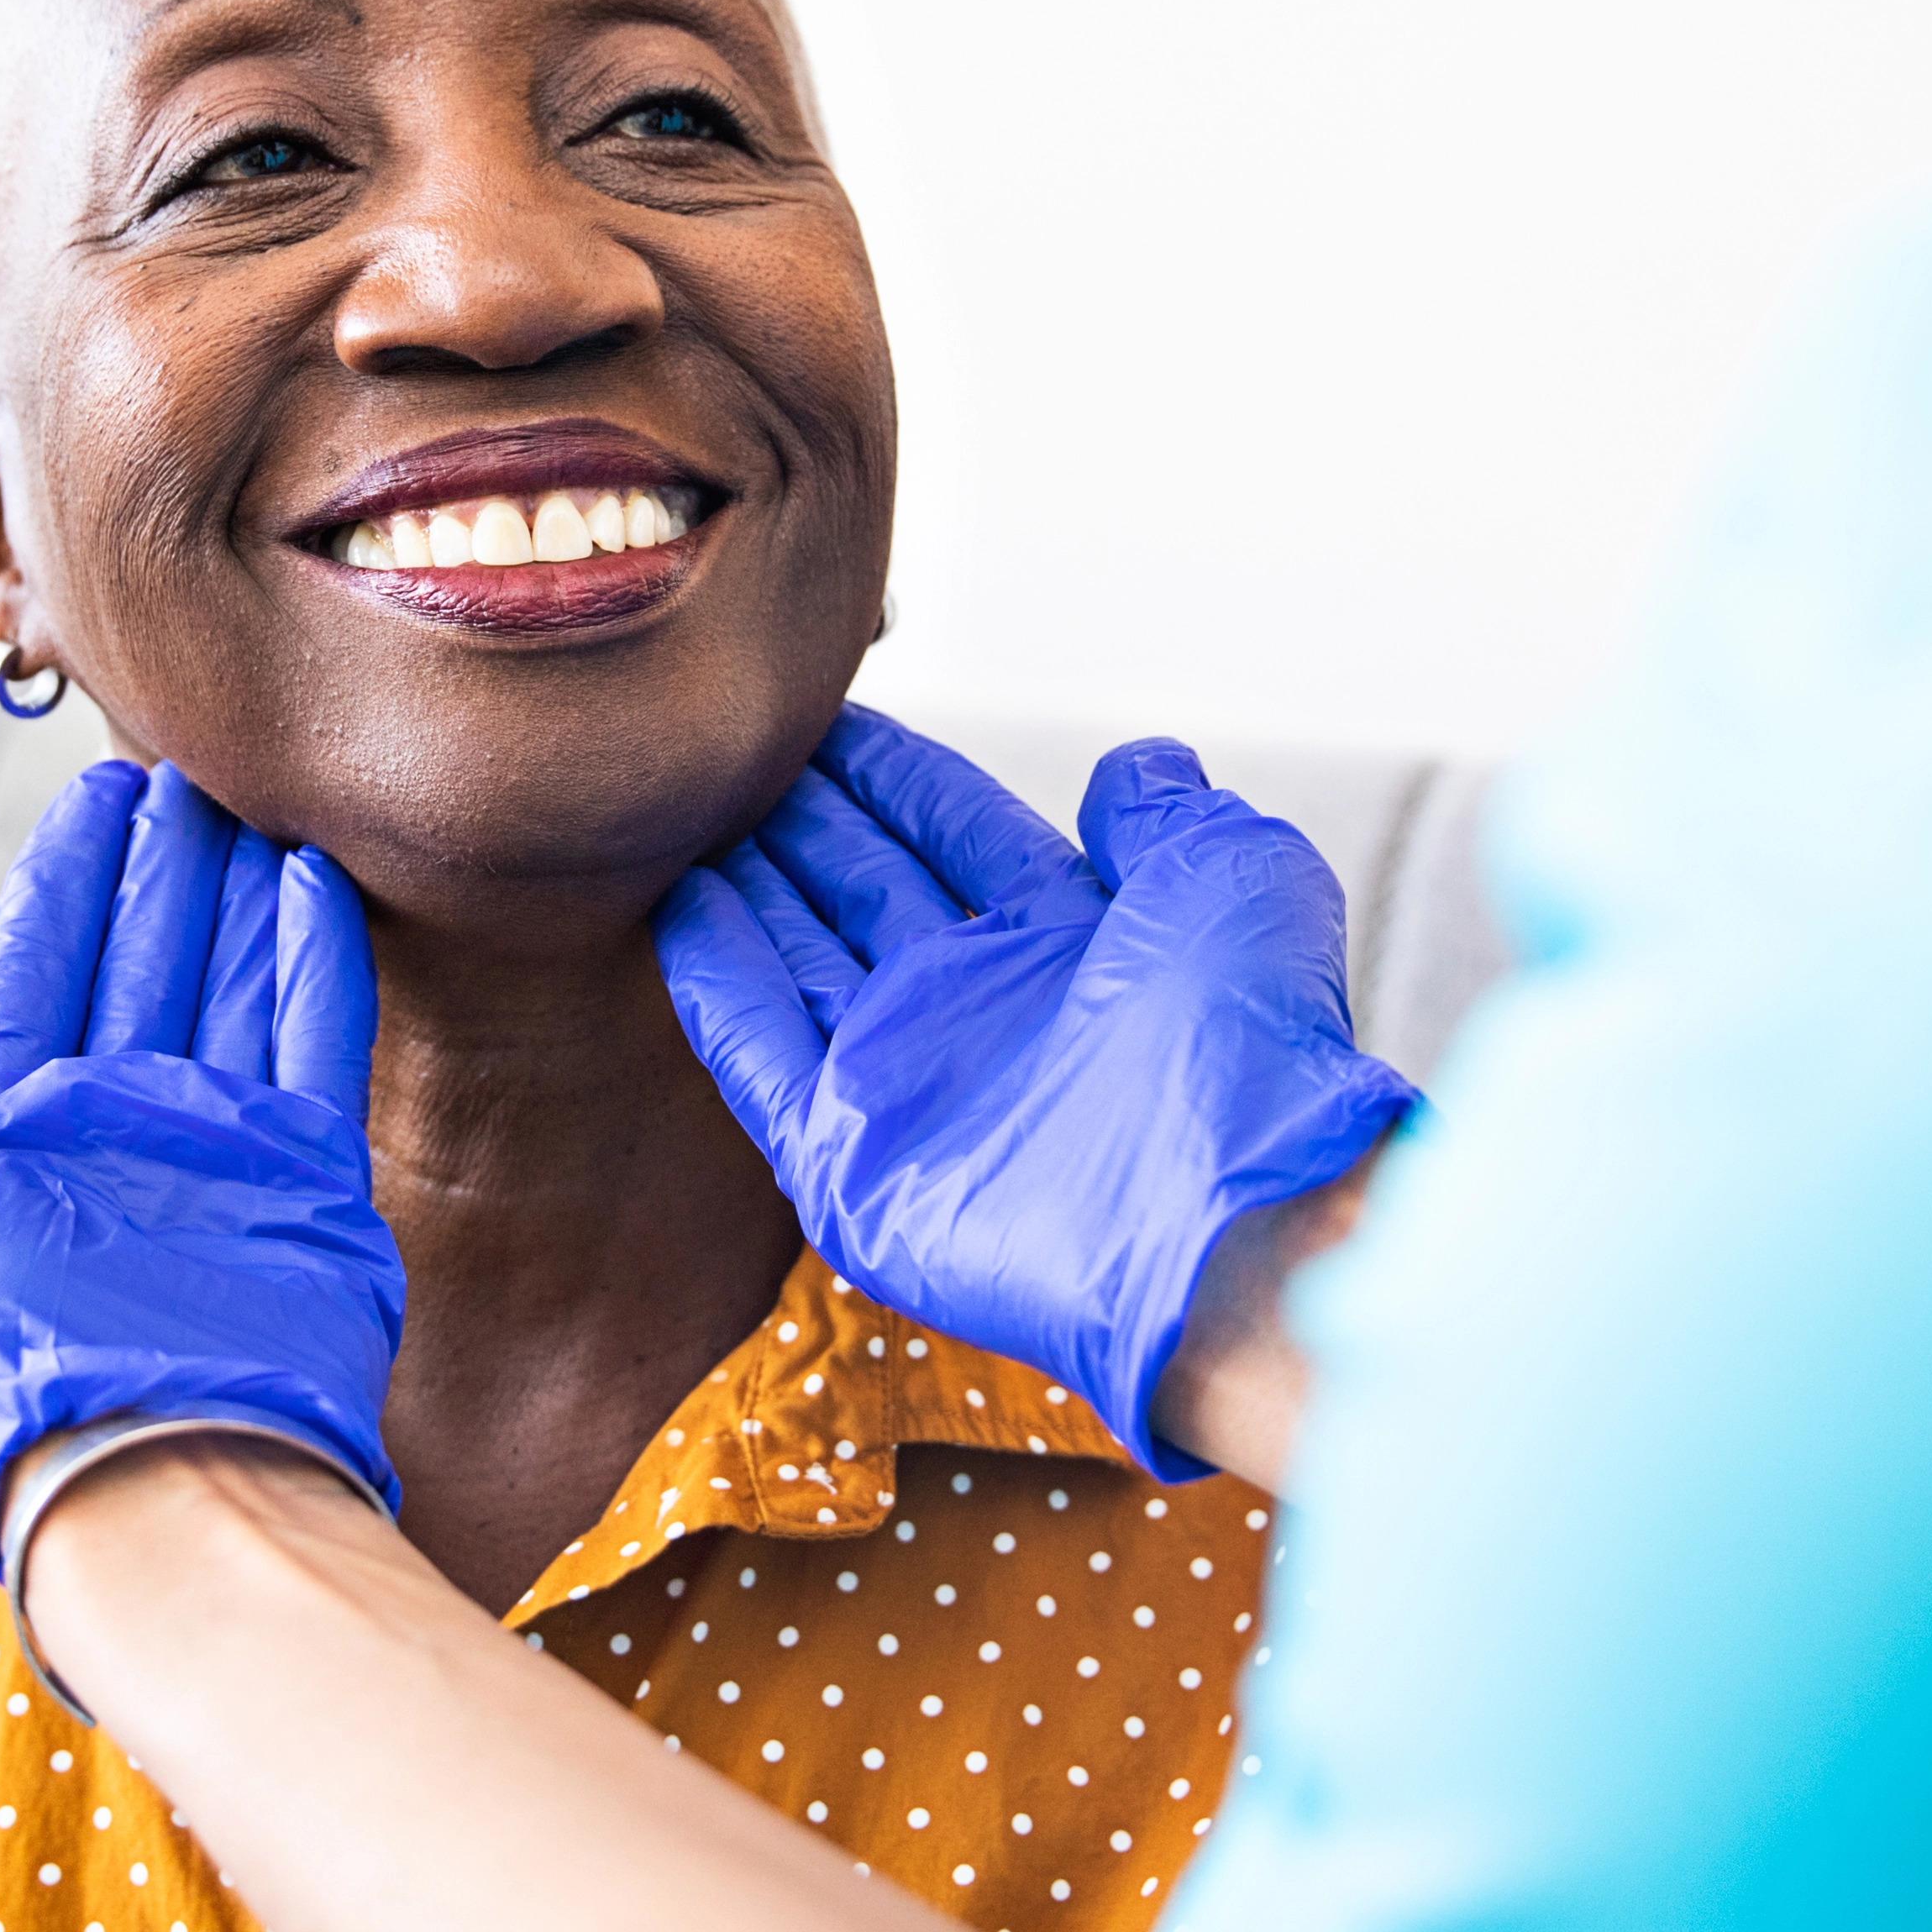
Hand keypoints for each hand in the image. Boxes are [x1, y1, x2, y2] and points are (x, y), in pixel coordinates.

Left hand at [0, 760, 401, 1571]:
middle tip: (191, 771)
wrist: (143, 1459)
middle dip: (160, 867)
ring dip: (238, 894)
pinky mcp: (301, 1177)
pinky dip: (317, 962)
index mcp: (3, 1134)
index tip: (98, 789)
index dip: (65, 877)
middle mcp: (109, 1131)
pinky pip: (314, 1043)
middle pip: (139, 962)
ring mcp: (211, 1151)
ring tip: (257, 803)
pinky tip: (316, 884)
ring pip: (228, 985)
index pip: (36, 969)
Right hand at [657, 707, 1415, 1476]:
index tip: (832, 714)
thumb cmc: (1252, 1048)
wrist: (1233, 1217)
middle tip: (734, 755)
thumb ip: (1167, 813)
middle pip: (870, 891)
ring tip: (682, 815)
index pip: (962, 835)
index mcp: (1077, 944)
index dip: (898, 776)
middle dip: (807, 821)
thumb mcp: (1233, 877)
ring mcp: (915, 1089)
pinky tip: (679, 909)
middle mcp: (990, 1011)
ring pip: (805, 962)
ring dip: (749, 888)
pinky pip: (763, 1057)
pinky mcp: (852, 1166)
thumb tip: (1134, 765)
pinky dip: (719, 985)